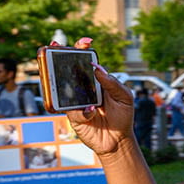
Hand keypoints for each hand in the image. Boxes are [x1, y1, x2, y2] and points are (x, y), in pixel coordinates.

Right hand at [59, 38, 134, 156]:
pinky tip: (91, 112)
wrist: (118, 140)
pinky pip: (72, 110)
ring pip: (64, 88)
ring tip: (72, 81)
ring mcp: (77, 102)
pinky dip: (83, 111)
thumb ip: (112, 83)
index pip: (86, 62)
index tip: (84, 42)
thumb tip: (97, 68)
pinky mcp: (74, 116)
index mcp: (96, 81)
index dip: (82, 50)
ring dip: (65, 83)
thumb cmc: (122, 116)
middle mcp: (84, 89)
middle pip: (69, 70)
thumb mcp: (124, 97)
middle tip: (58, 48)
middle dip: (61, 59)